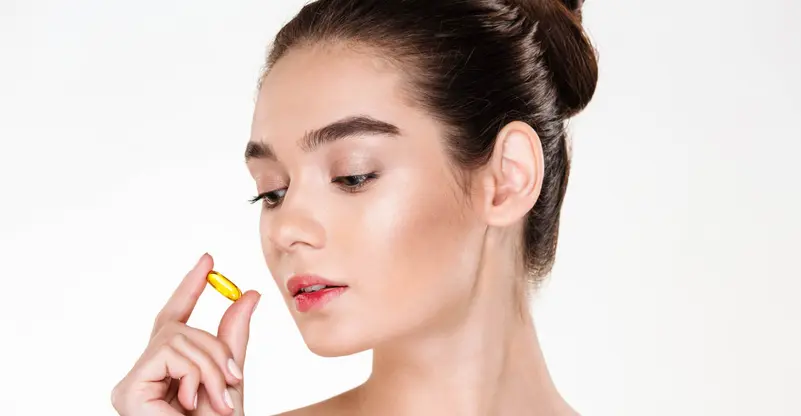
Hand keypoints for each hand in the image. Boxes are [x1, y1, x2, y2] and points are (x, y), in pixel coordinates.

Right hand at [111, 253, 260, 414]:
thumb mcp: (231, 377)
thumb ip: (233, 337)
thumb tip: (248, 294)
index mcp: (168, 370)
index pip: (174, 318)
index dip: (190, 287)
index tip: (209, 259)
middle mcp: (144, 374)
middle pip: (178, 328)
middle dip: (215, 348)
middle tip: (234, 382)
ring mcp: (131, 383)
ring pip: (177, 337)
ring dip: (210, 366)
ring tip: (217, 400)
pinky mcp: (126, 391)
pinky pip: (167, 353)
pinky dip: (193, 373)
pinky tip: (190, 401)